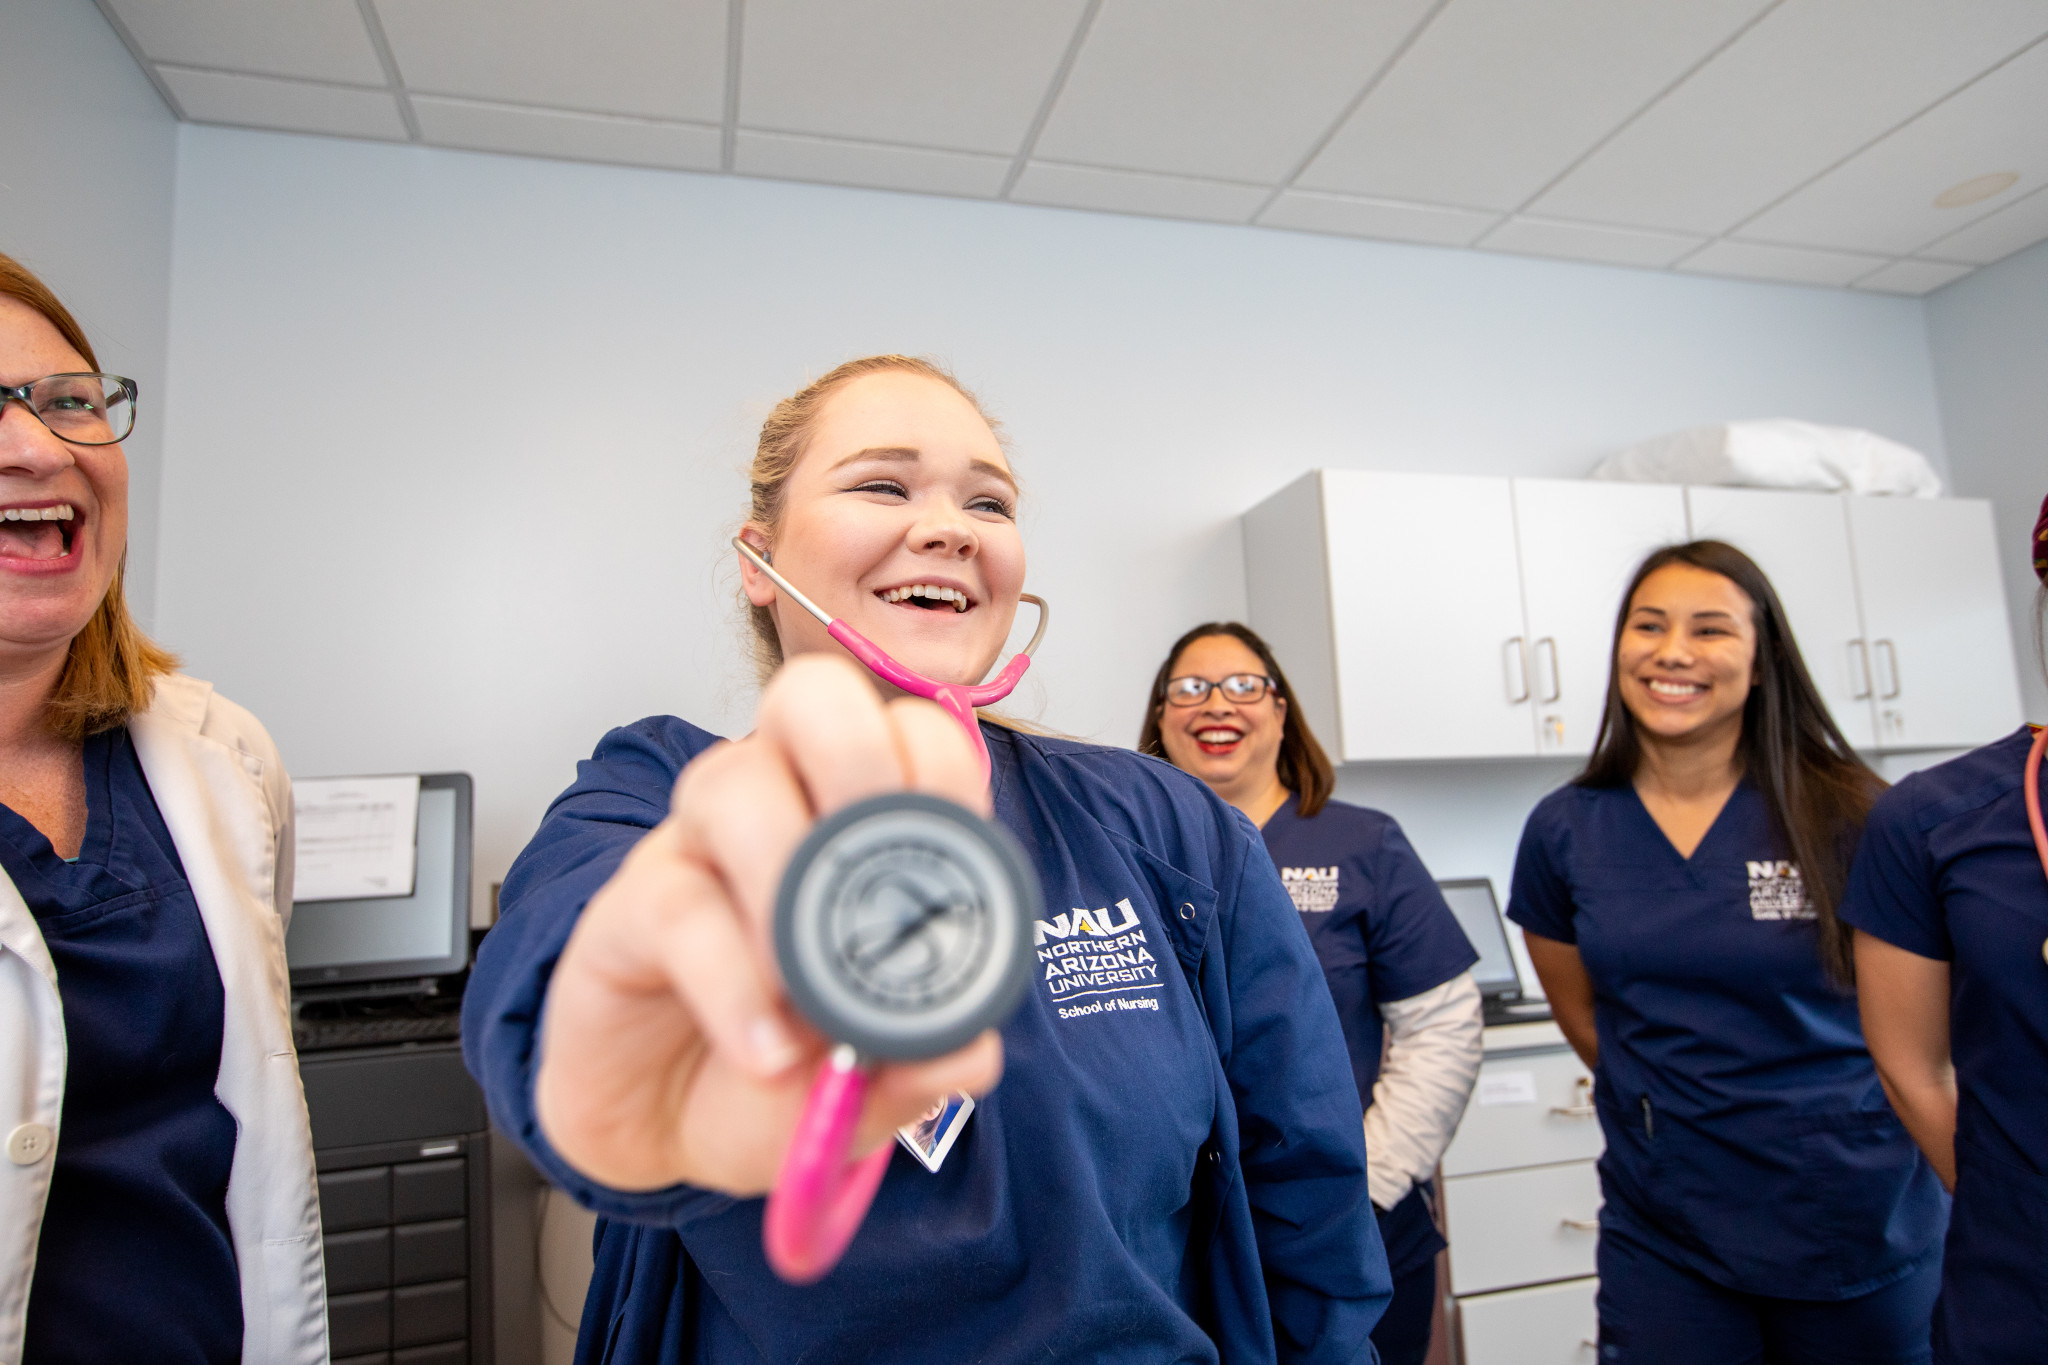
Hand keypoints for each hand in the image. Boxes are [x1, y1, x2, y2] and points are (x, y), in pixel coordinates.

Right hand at [533, 654, 1005, 1194]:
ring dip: (788, 881)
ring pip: (733, 782)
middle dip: (863, 762)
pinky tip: (768, 1049)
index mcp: (857, 821)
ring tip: (810, 995)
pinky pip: (676, 906)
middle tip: (883, 874)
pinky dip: (732, 982)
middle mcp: (776, 806)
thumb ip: (923, 1063)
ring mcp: (695, 846)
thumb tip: (970, 1052)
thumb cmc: (778, 1074)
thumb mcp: (871, 1082)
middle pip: (813, 696)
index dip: (944, 777)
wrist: (665, 1136)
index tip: (955, 879)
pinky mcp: (626, 907)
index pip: (911, 729)